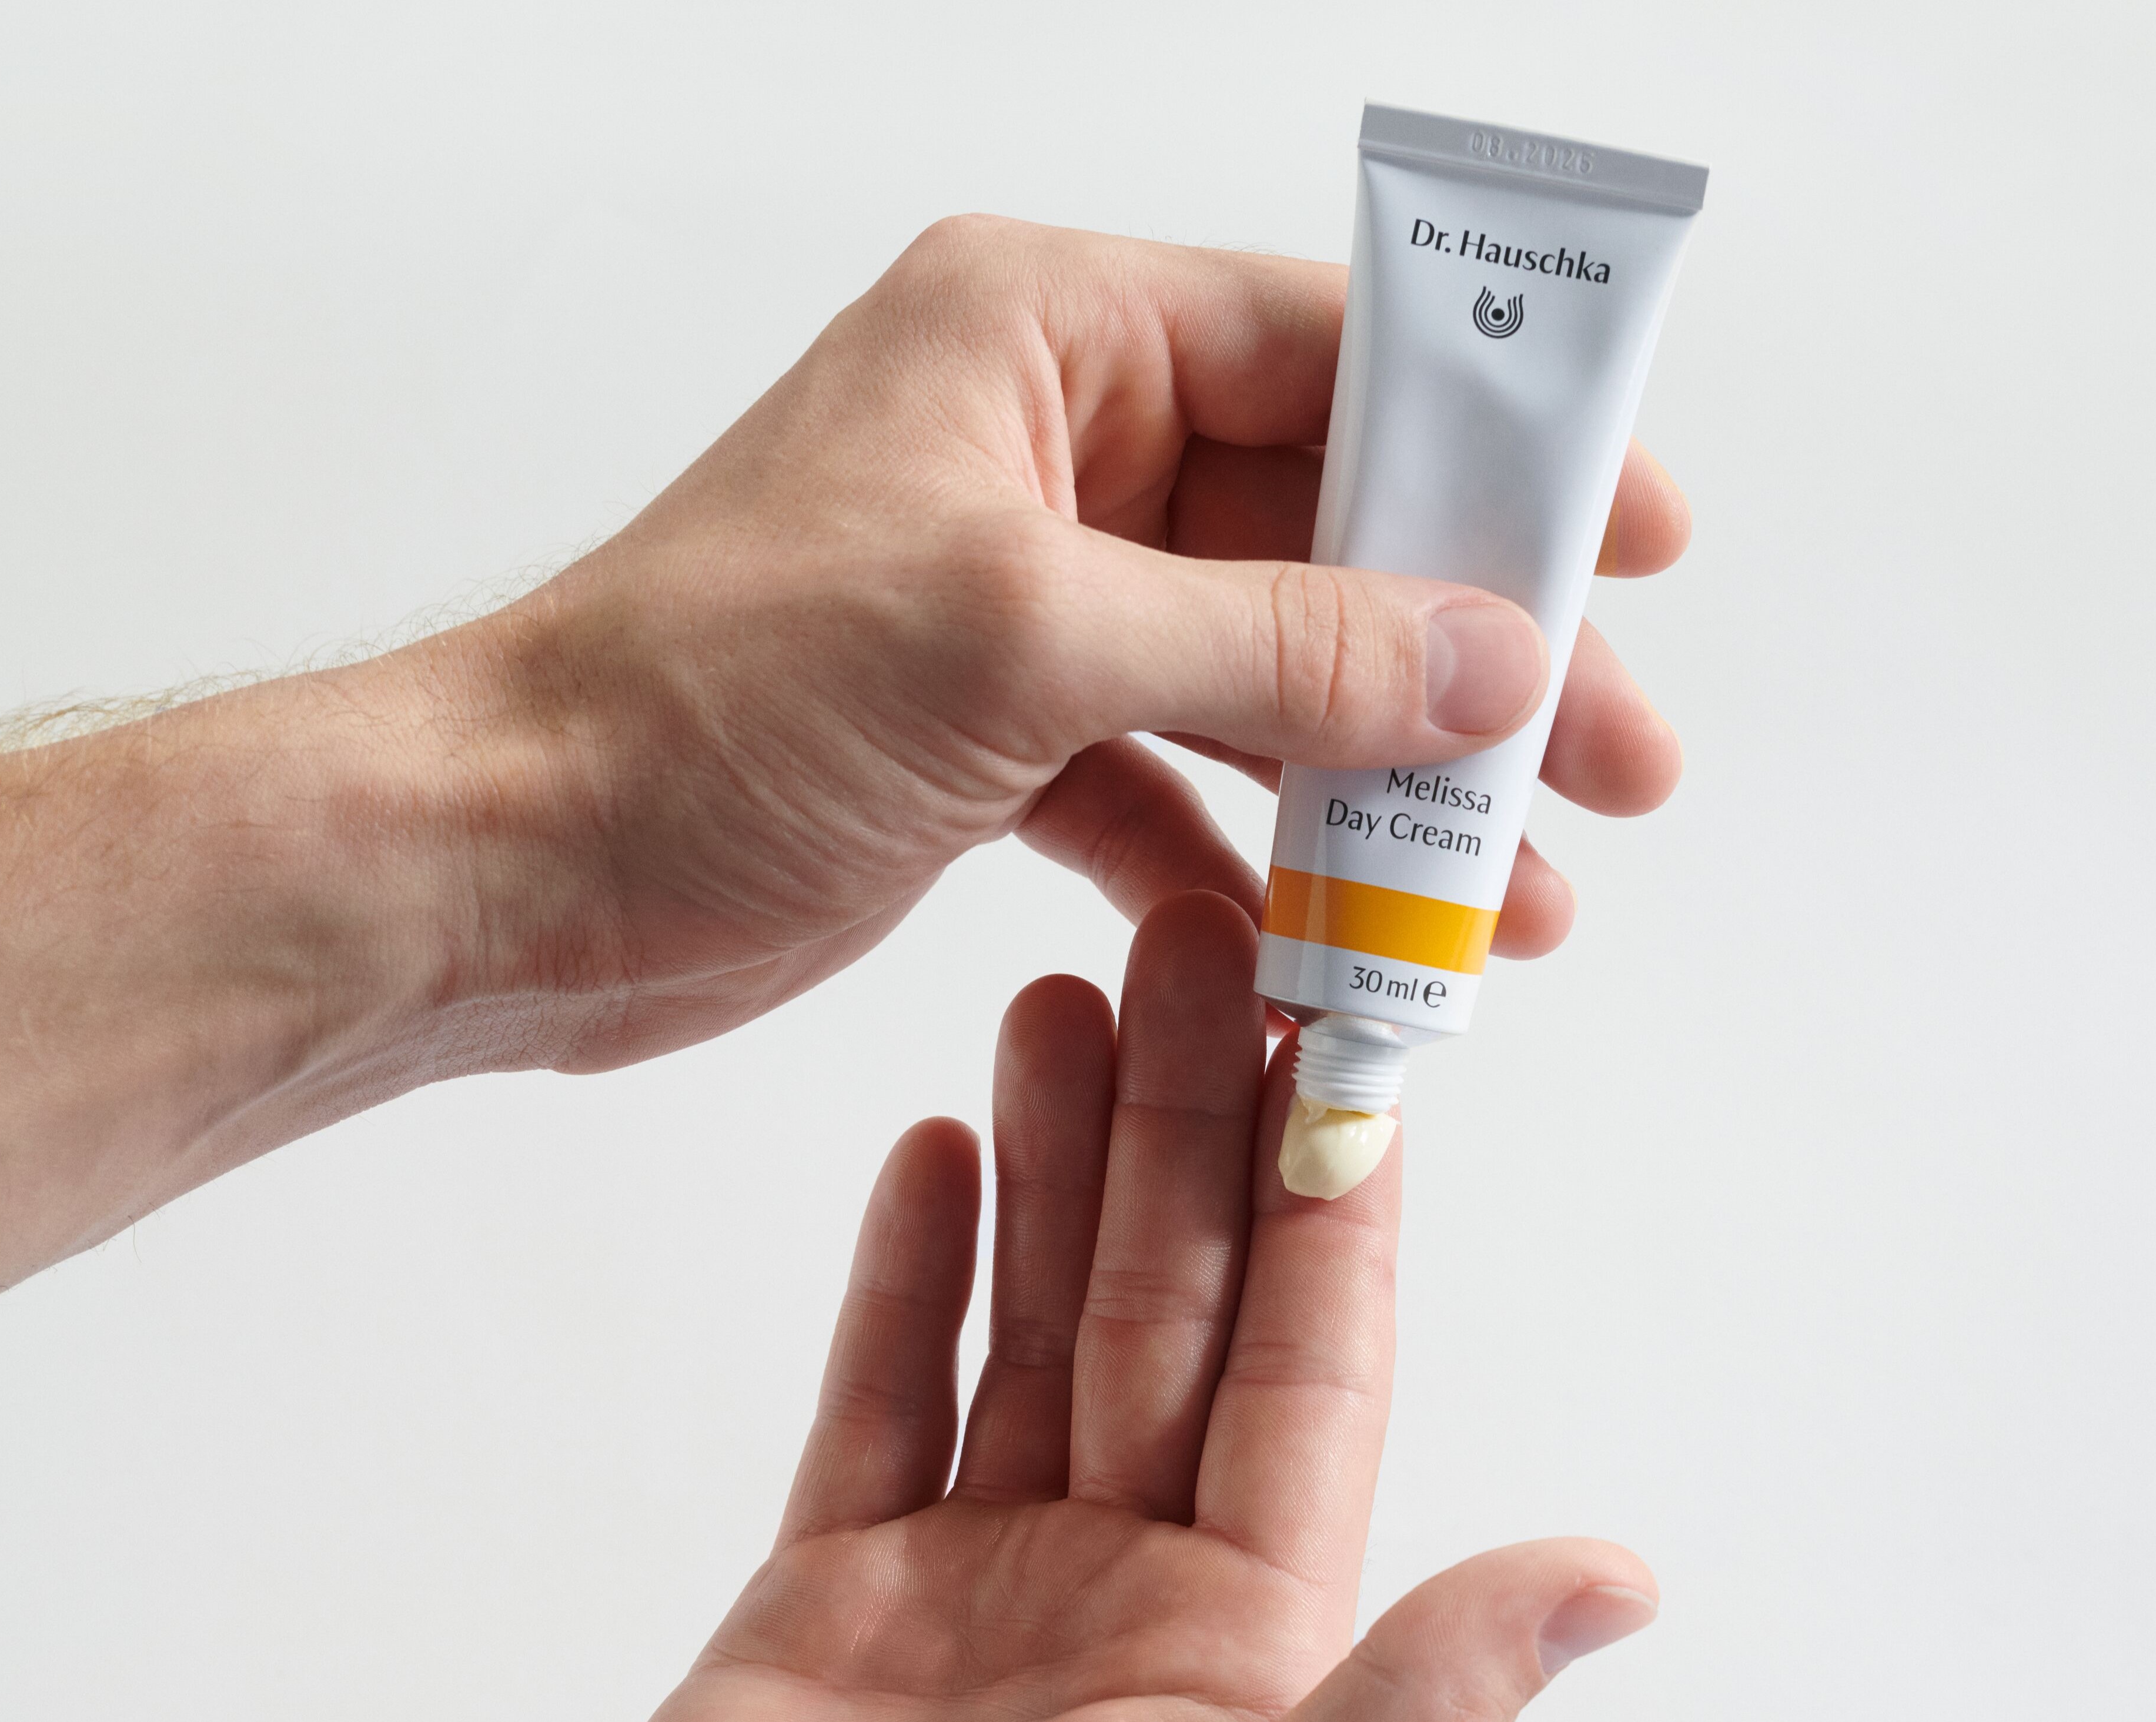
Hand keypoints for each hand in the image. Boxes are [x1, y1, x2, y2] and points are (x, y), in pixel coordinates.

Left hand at [0, 214, 1686, 1292]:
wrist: (516, 868)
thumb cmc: (707, 702)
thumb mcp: (1023, 638)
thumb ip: (1278, 646)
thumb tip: (1497, 662)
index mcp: (1041, 343)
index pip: (1329, 359)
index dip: (1502, 446)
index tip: (1639, 537)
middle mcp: (1042, 454)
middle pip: (1325, 538)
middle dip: (1473, 659)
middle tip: (1623, 761)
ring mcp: (1024, 608)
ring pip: (1263, 682)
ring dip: (1382, 789)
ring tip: (1512, 899)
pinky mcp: (995, 746)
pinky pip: (1172, 790)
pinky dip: (1250, 865)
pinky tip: (1329, 945)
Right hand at [449, 894, 1657, 1721]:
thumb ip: (1419, 1706)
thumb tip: (1619, 1576)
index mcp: (1246, 1647)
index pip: (1309, 1371)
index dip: (1331, 1200)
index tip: (1340, 1037)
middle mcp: (1129, 1587)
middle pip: (1169, 1311)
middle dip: (1184, 1131)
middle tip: (1185, 944)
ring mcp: (980, 1576)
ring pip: (1032, 1321)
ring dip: (1051, 1163)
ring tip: (1058, 995)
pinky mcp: (839, 1587)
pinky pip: (886, 1393)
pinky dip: (909, 1271)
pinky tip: (931, 1147)